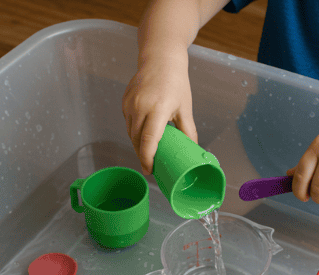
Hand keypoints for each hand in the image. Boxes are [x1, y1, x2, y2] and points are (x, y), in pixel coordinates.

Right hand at [122, 53, 197, 174]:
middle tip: (151, 166)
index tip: (150, 170)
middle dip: (142, 155)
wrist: (161, 59)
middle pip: (136, 140)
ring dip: (137, 145)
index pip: (148, 141)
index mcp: (158, 109)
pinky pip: (127, 123)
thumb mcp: (185, 107)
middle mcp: (140, 107)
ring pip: (130, 133)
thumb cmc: (176, 82)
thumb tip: (193, 148)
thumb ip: (187, 130)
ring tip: (148, 153)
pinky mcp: (124, 101)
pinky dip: (134, 132)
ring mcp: (130, 104)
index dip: (147, 159)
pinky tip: (143, 135)